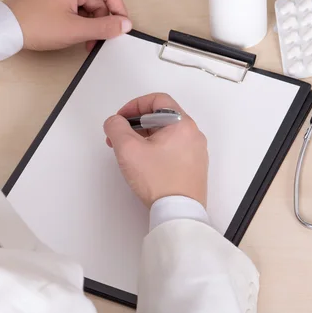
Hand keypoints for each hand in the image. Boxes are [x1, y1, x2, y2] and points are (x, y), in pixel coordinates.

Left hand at [3, 0, 131, 51]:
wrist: (5, 29)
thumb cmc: (34, 25)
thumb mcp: (75, 29)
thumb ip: (104, 27)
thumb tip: (125, 24)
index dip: (119, 12)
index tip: (121, 29)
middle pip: (100, 0)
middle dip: (103, 22)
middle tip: (100, 41)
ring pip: (89, 7)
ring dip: (92, 25)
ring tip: (86, 42)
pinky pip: (78, 9)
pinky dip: (81, 23)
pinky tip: (78, 37)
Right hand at [103, 93, 208, 207]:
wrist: (179, 212)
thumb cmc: (158, 181)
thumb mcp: (128, 149)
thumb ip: (117, 127)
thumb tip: (115, 121)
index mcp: (182, 124)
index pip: (157, 100)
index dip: (135, 105)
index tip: (121, 118)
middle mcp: (193, 134)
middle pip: (162, 117)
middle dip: (137, 124)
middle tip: (120, 137)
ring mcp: (196, 151)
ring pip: (167, 133)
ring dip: (145, 137)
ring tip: (129, 152)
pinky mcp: (194, 166)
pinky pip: (174, 148)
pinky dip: (157, 149)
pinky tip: (144, 163)